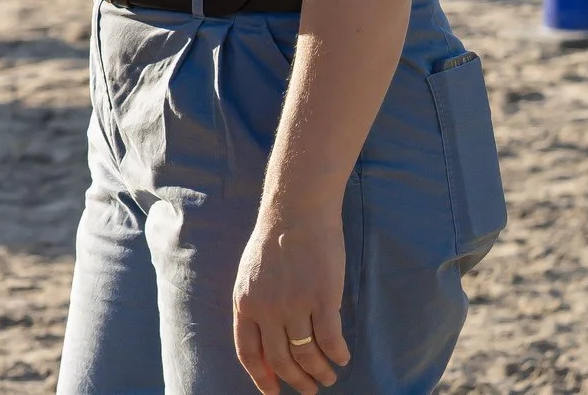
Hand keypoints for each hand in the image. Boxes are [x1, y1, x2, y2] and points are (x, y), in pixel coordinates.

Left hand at [232, 207, 350, 394]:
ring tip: (329, 377)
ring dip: (320, 372)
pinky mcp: (323, 297)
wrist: (296, 210)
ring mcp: (295, 304)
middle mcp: (267, 308)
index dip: (261, 378)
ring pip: (307, 354)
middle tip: (311, 389)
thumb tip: (264, 340)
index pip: (248, 353)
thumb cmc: (274, 240)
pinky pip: (331, 339)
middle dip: (297, 381)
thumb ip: (254, 306)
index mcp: (245, 303)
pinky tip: (342, 358)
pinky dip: (337, 354)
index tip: (273, 393)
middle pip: (281, 360)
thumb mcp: (250, 275)